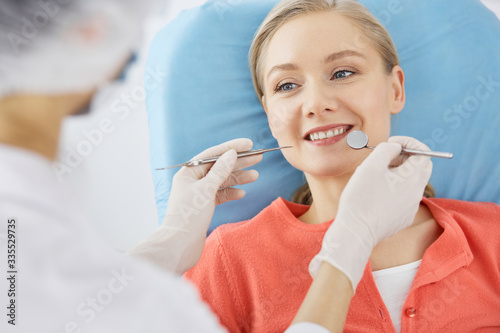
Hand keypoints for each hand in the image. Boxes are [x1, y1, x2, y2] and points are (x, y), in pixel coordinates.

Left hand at [128, 139, 260, 274]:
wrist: (180, 245)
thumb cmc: (189, 216)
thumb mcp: (206, 189)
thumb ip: (220, 171)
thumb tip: (231, 154)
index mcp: (189, 172)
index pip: (213, 154)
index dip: (231, 148)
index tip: (249, 144)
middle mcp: (193, 181)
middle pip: (219, 166)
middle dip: (239, 162)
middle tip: (258, 157)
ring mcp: (199, 194)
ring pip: (222, 181)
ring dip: (238, 177)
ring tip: (255, 175)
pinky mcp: (204, 207)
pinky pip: (220, 195)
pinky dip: (231, 193)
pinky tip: (242, 192)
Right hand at [309, 136, 431, 291]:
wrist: (356, 231)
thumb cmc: (362, 197)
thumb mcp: (372, 165)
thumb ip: (387, 150)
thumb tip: (395, 148)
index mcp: (414, 179)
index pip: (424, 153)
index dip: (409, 143)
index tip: (391, 144)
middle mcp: (417, 194)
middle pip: (418, 168)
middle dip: (402, 158)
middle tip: (383, 157)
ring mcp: (410, 208)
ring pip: (407, 183)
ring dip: (394, 173)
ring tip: (371, 175)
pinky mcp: (401, 219)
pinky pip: (401, 197)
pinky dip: (390, 189)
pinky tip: (371, 193)